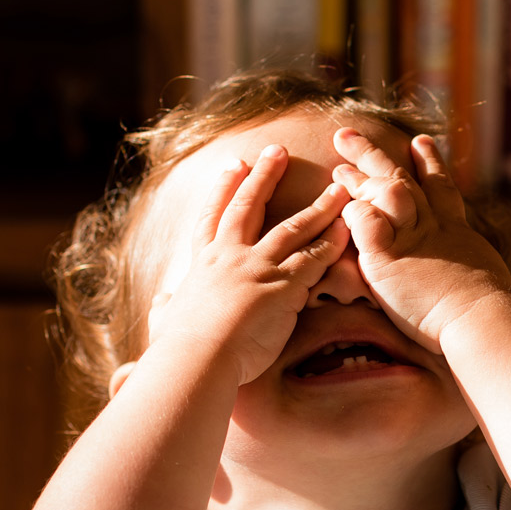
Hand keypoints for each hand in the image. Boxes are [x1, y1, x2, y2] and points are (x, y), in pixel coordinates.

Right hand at [147, 144, 348, 384]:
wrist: (195, 359)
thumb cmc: (177, 348)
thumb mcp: (164, 320)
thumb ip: (166, 306)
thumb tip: (162, 301)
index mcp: (202, 264)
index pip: (213, 217)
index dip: (224, 189)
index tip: (235, 164)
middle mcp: (229, 257)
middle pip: (250, 207)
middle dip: (265, 175)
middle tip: (278, 149)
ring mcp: (257, 268)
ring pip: (293, 228)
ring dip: (318, 206)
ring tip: (338, 187)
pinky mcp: (282, 287)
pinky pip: (313, 259)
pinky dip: (332, 242)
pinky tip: (348, 228)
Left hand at [331, 126, 510, 351]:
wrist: (481, 320)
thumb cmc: (485, 317)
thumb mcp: (484, 282)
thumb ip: (470, 274)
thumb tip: (483, 288)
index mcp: (455, 232)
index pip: (441, 188)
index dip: (430, 162)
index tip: (419, 140)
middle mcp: (432, 227)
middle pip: (402, 179)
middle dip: (373, 155)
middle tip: (346, 135)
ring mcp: (409, 238)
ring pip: (384, 190)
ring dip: (359, 176)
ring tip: (337, 164)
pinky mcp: (386, 257)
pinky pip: (365, 221)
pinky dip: (354, 212)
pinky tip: (343, 206)